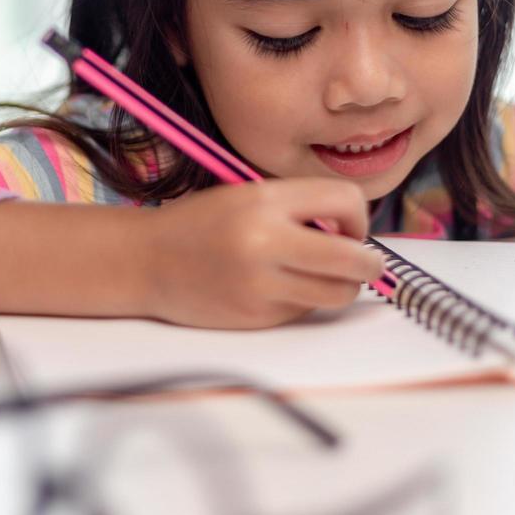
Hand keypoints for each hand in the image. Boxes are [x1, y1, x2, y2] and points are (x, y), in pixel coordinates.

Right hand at [142, 178, 382, 328]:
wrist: (145, 261)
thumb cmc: (200, 224)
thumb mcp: (248, 196)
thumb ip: (299, 208)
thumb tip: (354, 234)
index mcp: (265, 201)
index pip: (346, 200)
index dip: (357, 217)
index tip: (346, 228)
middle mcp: (265, 242)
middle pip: (355, 259)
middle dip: (369, 262)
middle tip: (363, 261)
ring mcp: (261, 285)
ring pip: (339, 293)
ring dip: (342, 285)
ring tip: (321, 275)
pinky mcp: (256, 317)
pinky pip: (305, 311)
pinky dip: (304, 301)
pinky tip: (277, 288)